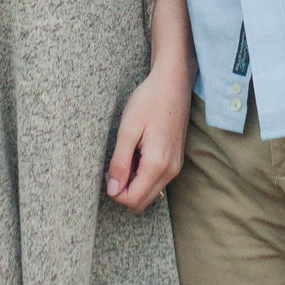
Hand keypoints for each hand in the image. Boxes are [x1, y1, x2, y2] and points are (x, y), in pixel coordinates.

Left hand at [105, 66, 190, 213]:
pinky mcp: (176, 160)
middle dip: (124, 190)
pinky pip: (157, 181)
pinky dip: (144, 175)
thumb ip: (120, 163)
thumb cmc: (149, 100)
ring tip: (128, 155)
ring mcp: (175, 166)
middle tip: (116, 165)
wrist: (173, 82)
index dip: (114, 192)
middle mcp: (170, 171)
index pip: (132, 200)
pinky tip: (138, 153)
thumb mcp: (128, 129)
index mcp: (157, 164)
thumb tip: (112, 190)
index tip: (109, 170)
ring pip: (150, 193)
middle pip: (142, 201)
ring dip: (134, 183)